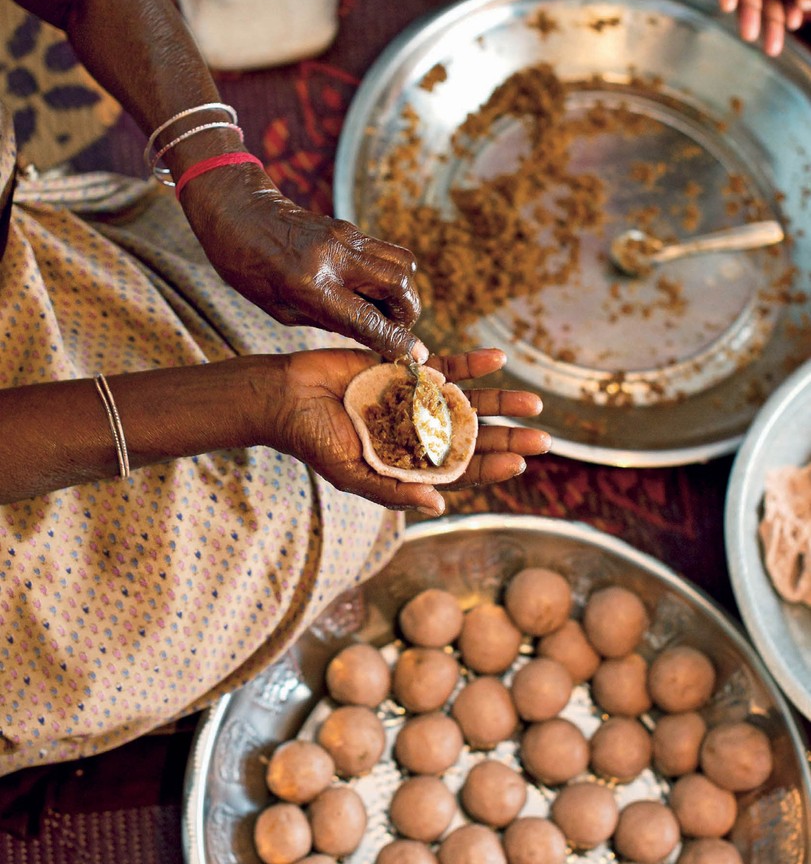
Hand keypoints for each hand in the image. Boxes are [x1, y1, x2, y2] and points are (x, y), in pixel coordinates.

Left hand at [183, 165, 427, 363]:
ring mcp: (345, 237)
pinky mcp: (349, 228)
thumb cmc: (249, 269)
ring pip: (402, 262)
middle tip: (396, 327)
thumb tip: (374, 333)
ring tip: (386, 309)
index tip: (417, 356)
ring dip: (404, 291)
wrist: (237, 213)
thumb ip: (330, 321)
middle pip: (400, 283)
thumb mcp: (282, 310)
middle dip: (409, 312)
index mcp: (311, 285)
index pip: (369, 318)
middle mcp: (335, 258)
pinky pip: (386, 252)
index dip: (398, 339)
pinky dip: (390, 275)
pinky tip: (371, 289)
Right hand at [265, 347, 550, 516]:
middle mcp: (419, 434)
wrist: (286, 395)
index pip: (459, 471)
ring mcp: (416, 401)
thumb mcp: (351, 473)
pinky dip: (471, 363)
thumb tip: (437, 504)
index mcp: (409, 464)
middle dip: (508, 437)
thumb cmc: (314, 441)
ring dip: (501, 401)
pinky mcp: (407, 370)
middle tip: (544, 439)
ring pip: (468, 402)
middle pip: (473, 438)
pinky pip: (446, 366)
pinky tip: (497, 359)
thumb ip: (392, 489)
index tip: (519, 463)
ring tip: (534, 402)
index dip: (490, 468)